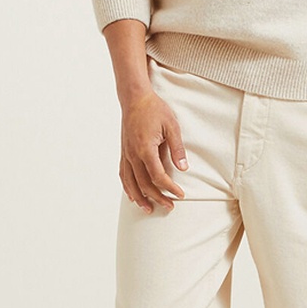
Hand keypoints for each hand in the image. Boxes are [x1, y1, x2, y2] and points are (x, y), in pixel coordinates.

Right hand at [119, 90, 188, 213]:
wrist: (135, 98)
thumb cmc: (154, 109)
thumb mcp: (172, 126)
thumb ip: (177, 148)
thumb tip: (183, 168)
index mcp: (146, 149)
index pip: (158, 176)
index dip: (170, 188)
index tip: (180, 194)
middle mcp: (133, 154)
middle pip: (144, 184)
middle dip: (157, 197)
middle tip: (170, 206)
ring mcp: (126, 154)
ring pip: (130, 183)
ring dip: (140, 198)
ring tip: (149, 209)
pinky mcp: (123, 152)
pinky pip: (123, 174)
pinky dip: (127, 187)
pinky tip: (133, 196)